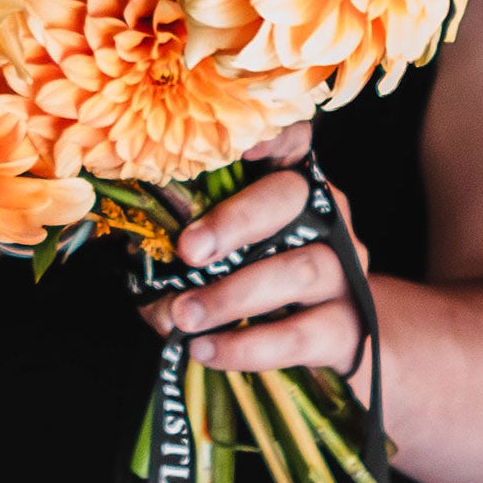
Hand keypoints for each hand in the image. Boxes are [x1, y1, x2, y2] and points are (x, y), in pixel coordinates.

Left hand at [134, 128, 372, 390]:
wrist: (327, 339)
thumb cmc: (258, 278)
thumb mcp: (229, 249)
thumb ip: (192, 240)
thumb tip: (136, 245)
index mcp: (291, 183)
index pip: (292, 138)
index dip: (272, 132)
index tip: (240, 144)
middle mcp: (325, 215)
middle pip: (289, 198)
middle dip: (235, 222)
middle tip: (188, 251)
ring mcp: (344, 270)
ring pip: (299, 269)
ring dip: (233, 294)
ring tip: (185, 315)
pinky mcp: (345, 325)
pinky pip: (299, 335)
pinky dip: (247, 345)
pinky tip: (206, 349)